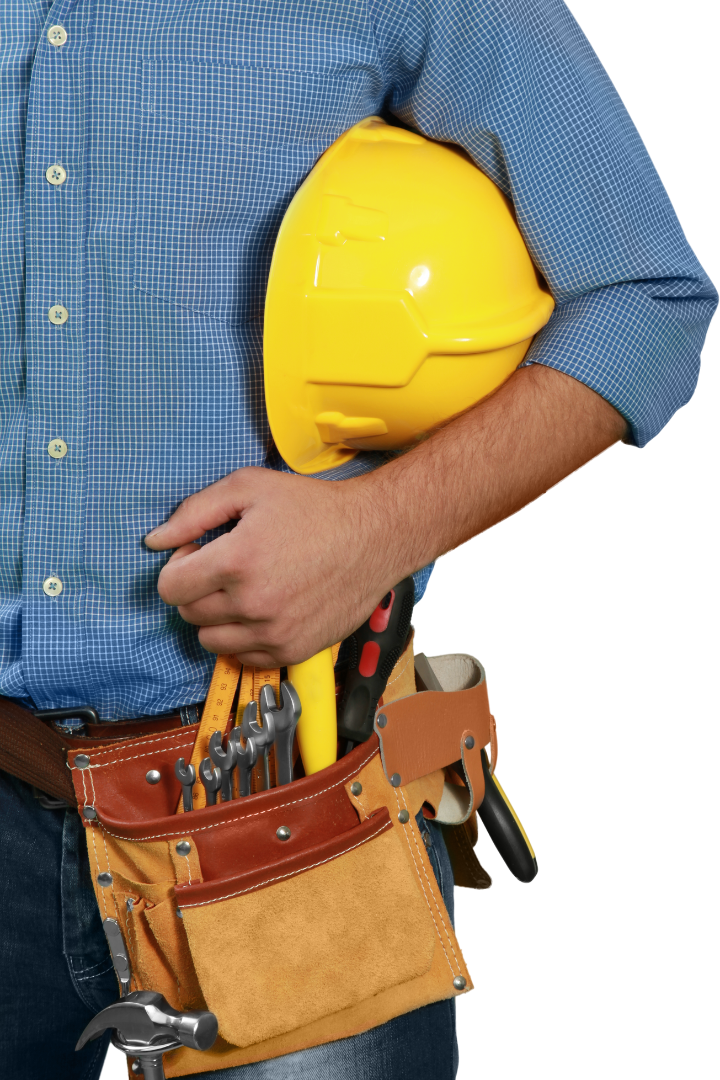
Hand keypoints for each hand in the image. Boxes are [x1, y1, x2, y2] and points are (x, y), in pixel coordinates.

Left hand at [144, 468, 399, 666]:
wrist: (375, 536)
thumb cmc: (315, 508)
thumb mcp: (250, 488)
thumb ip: (194, 512)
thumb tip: (155, 541)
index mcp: (236, 561)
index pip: (169, 588)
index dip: (177, 567)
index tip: (198, 554)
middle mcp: (252, 603)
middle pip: (188, 613)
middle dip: (197, 588)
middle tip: (225, 566)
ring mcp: (274, 633)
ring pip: (211, 640)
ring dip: (217, 616)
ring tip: (243, 589)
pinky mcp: (293, 650)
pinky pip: (243, 657)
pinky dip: (244, 637)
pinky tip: (263, 609)